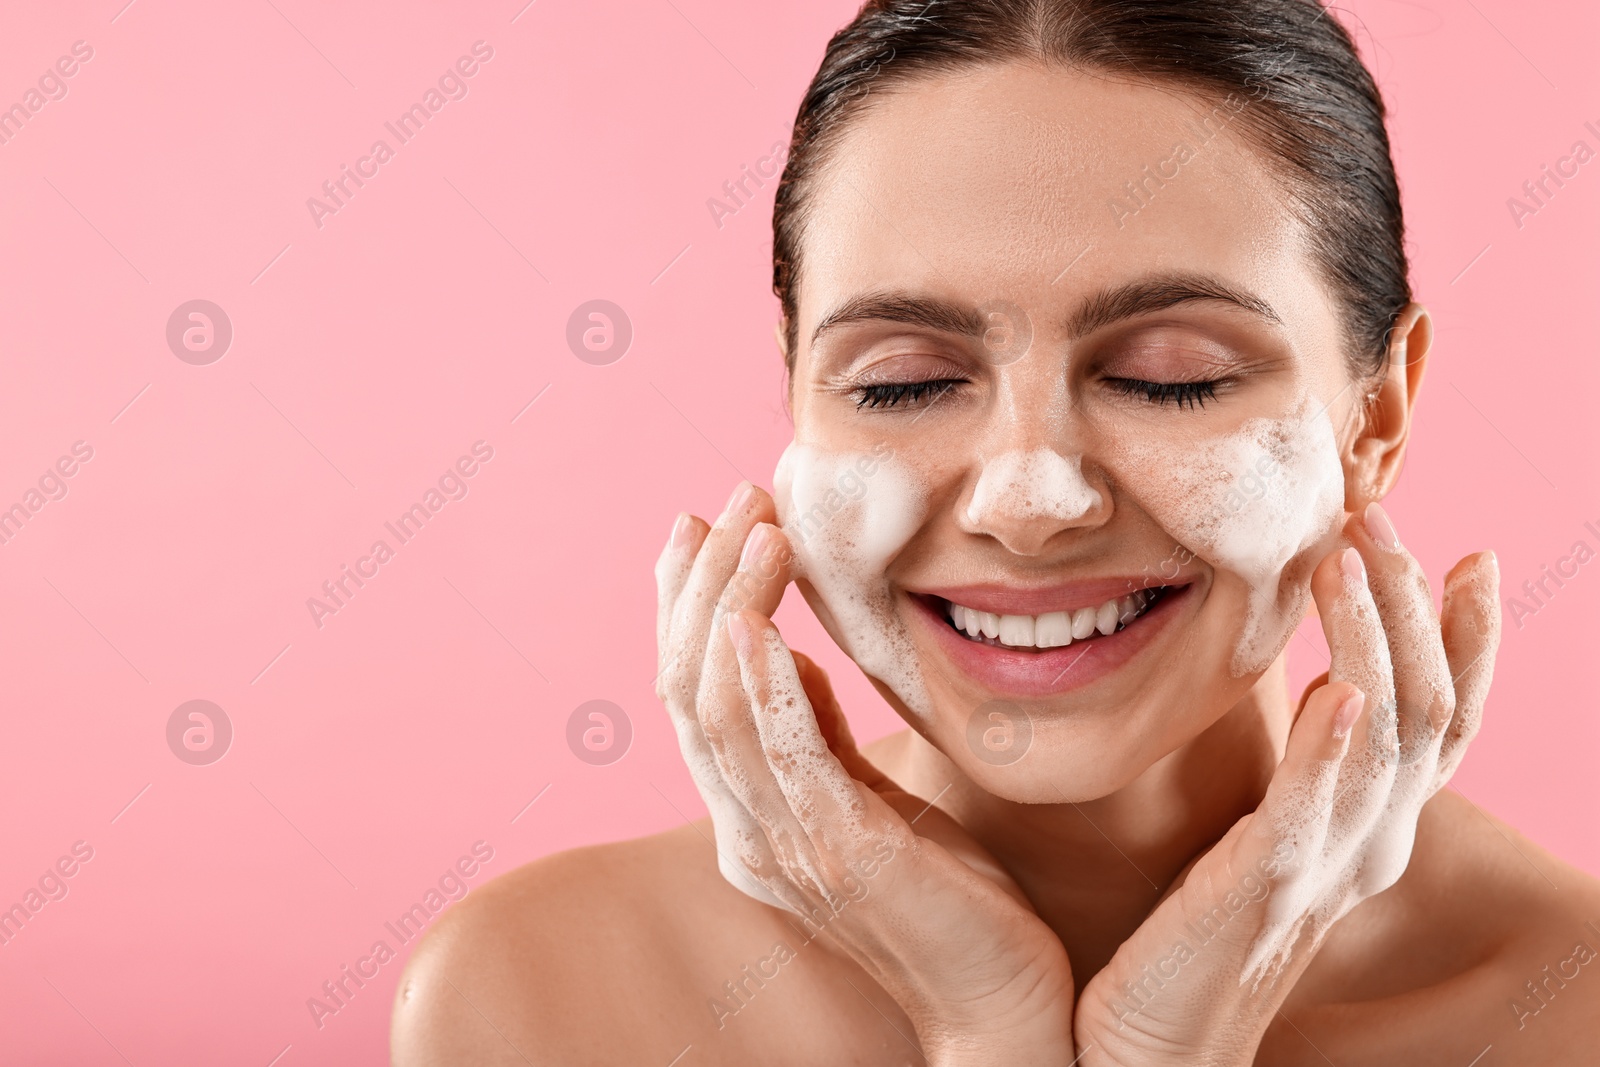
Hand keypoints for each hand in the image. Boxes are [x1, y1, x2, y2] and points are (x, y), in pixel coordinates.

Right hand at [655, 482, 1076, 1064]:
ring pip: (716, 710)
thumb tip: (787, 655)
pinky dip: (759, 683)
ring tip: (758, 529)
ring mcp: (786, 847)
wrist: (1000, 1008)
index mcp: (755, 817)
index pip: (692, 694)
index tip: (703, 525)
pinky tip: (758, 621)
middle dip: (700, 586)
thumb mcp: (874, 798)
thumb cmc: (949, 903)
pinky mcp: (839, 855)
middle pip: (686, 690)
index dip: (688, 604)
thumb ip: (818, 737)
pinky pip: (778, 755)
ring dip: (729, 608)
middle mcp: (750, 831)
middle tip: (727, 502)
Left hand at [1073, 504, 1500, 1064]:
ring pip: (1387, 734)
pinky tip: (1340, 688)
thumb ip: (1298, 773)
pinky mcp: (1266, 890)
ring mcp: (1325, 869)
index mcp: (1367, 829)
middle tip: (1380, 517)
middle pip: (1426, 706)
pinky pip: (1316, 811)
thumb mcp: (1263, 837)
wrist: (1148, 1045)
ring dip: (1376, 637)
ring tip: (1354, 556)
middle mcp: (1368, 846)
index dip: (1471, 642)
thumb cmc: (1190, 932)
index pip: (1444, 721)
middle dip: (1411, 604)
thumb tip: (1312, 687)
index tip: (1475, 557)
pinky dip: (1337, 748)